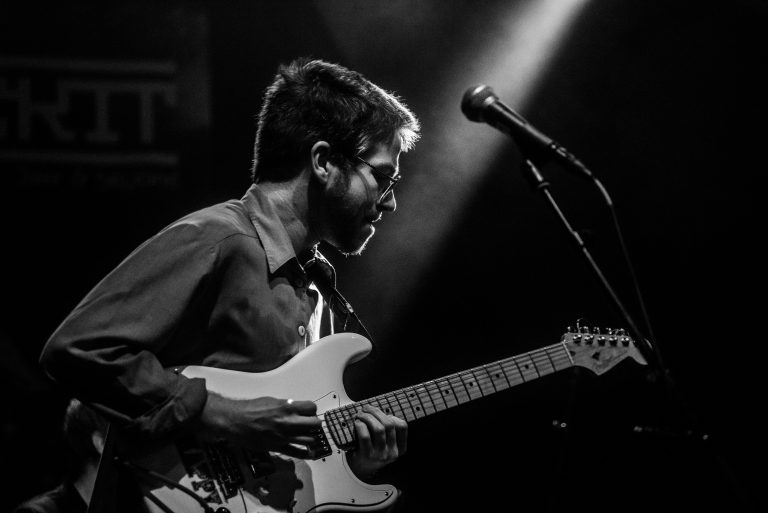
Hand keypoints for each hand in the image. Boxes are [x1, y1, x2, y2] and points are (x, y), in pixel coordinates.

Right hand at [194, 391, 320, 458]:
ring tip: (307, 435)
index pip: (312, 408)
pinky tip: (309, 452)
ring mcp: (285, 436)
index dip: (311, 410)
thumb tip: (295, 408)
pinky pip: (298, 453)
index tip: (308, 412)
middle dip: (314, 423)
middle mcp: (288, 422)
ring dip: (310, 437)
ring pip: (310, 439)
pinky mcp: (279, 447)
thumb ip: (286, 405)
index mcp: (287, 408)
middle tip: (310, 423)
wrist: (235, 421)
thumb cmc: (250, 409)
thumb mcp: (271, 400)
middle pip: (315, 424)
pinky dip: (306, 453)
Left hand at [347, 405, 407, 478]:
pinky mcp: (367, 455)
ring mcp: (380, 455)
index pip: (402, 427)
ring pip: (378, 429)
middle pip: (389, 425)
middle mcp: (392, 452)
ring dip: (368, 417)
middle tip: (366, 408)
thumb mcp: (386, 445)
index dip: (393, 416)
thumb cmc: (372, 452)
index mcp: (400, 449)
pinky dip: (361, 425)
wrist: (360, 470)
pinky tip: (357, 423)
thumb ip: (388, 431)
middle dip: (376, 412)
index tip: (383, 413)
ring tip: (361, 414)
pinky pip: (365, 436)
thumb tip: (380, 411)